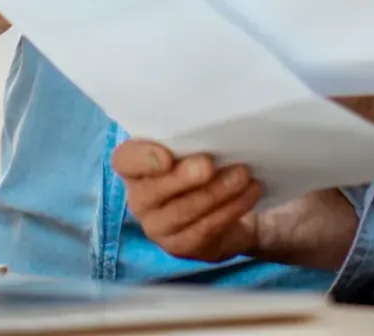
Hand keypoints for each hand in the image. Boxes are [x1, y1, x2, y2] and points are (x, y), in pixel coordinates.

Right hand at [112, 140, 260, 261]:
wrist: (224, 207)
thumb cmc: (200, 164)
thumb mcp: (191, 146)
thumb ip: (189, 137)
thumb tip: (209, 126)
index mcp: (135, 166)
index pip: (124, 160)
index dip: (141, 159)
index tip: (166, 156)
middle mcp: (140, 199)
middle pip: (152, 192)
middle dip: (182, 178)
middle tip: (208, 164)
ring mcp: (159, 228)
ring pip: (184, 212)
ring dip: (217, 192)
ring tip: (243, 174)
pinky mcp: (182, 248)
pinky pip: (206, 229)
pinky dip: (231, 209)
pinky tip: (250, 192)